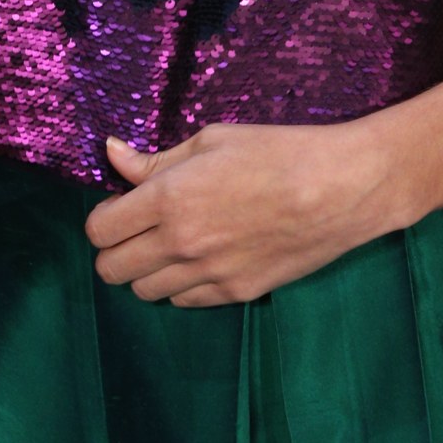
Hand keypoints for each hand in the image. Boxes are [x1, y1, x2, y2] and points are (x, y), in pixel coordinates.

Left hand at [83, 119, 404, 306]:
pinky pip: (184, 302)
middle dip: (117, 247)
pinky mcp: (236, 294)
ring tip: (174, 242)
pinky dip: (182, 285)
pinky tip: (203, 257)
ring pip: (145, 292)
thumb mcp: (213, 140)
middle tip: (140, 226)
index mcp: (169, 199)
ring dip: (148, 269)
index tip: (122, 205)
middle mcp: (180, 244)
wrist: (341, 188)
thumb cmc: (278, 151)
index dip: (105, 217)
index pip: (100, 231)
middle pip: (112, 270)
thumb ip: (156, 159)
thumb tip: (113, 156)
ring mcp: (208, 276)